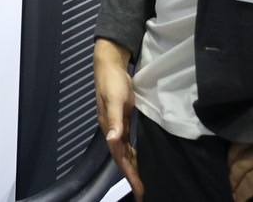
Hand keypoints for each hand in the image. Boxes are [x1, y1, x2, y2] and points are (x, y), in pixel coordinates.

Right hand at [93, 39, 143, 199]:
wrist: (109, 63)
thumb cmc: (112, 80)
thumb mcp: (116, 99)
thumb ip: (115, 120)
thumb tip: (112, 139)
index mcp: (109, 127)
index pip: (120, 156)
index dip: (129, 173)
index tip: (139, 189)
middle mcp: (112, 129)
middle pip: (122, 157)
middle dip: (132, 175)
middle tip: (143, 192)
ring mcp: (117, 125)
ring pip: (125, 152)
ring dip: (133, 166)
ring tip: (143, 182)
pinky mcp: (122, 119)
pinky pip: (128, 143)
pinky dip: (133, 154)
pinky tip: (139, 158)